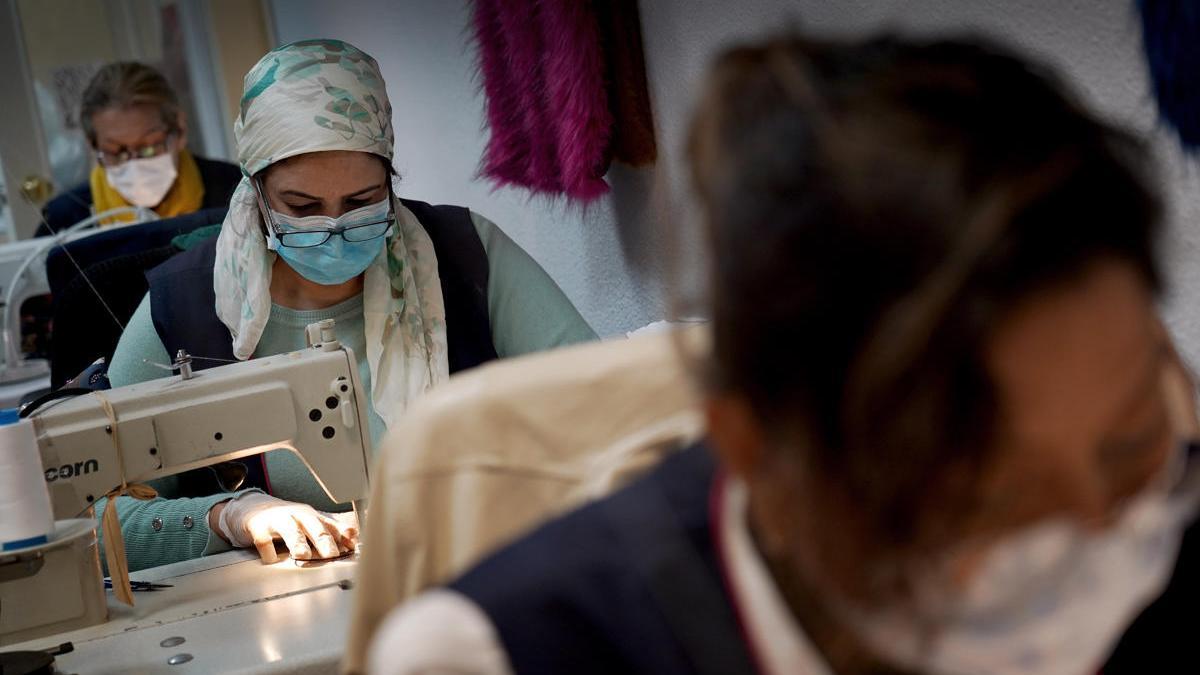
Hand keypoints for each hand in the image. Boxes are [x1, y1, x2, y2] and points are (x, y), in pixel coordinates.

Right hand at [211, 492, 357, 563]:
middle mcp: (297, 516)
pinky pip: (264, 540)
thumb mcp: (309, 522)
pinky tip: (272, 560)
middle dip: (324, 540)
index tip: (352, 546)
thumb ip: (330, 531)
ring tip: (303, 555)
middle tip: (332, 554)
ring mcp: (277, 521)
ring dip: (297, 543)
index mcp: (312, 516)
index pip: (331, 526)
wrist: (253, 508)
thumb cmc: (286, 519)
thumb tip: (353, 540)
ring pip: (290, 531)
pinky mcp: (258, 528)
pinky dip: (268, 551)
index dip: (342, 536)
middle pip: (313, 527)